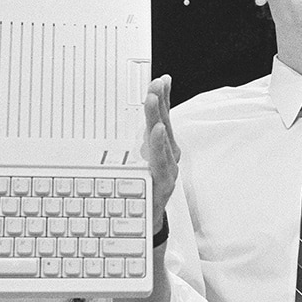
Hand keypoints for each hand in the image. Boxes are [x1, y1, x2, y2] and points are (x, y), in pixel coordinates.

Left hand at [142, 74, 179, 219]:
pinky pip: (161, 160)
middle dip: (160, 101)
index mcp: (164, 148)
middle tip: (155, 83)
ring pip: (163, 139)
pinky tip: (156, 131)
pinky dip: (159, 144)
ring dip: (157, 117)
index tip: (161, 79)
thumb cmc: (144, 190)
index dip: (164, 98)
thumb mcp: (139, 162)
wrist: (147, 222)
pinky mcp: (163, 182)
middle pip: (164, 124)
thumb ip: (137, 143)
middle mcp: (170, 156)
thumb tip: (130, 121)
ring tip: (153, 99)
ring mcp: (169, 169)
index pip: (164, 117)